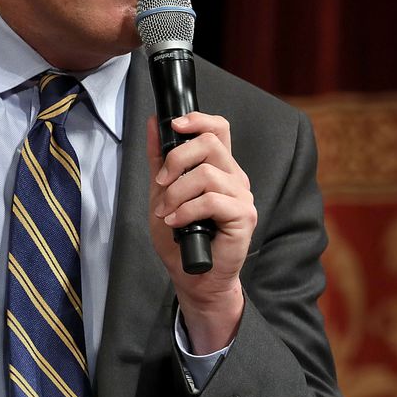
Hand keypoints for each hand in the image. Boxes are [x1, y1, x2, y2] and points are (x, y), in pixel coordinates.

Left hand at [146, 113, 256, 352]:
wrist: (194, 276)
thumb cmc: (181, 238)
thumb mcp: (162, 192)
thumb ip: (159, 159)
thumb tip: (152, 123)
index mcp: (220, 168)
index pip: (219, 128)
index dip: (198, 120)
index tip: (174, 126)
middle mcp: (235, 177)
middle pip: (210, 143)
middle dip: (177, 159)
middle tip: (162, 183)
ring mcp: (242, 196)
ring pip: (207, 174)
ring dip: (177, 193)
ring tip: (167, 212)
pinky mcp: (244, 216)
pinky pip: (212, 201)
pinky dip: (187, 210)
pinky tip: (176, 222)